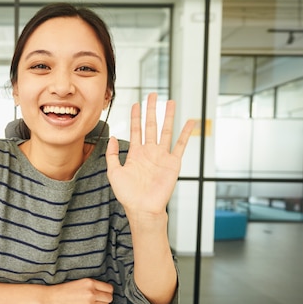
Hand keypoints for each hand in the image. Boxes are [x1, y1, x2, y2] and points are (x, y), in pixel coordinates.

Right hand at [40, 278, 113, 303]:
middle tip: (99, 298)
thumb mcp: (79, 282)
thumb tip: (103, 291)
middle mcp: (91, 293)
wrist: (51, 299)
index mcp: (90, 283)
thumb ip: (92, 285)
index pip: (109, 288)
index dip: (107, 291)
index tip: (104, 292)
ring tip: (92, 303)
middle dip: (105, 298)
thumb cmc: (62, 291)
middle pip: (109, 298)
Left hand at [105, 93, 194, 216]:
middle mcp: (149, 152)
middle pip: (151, 125)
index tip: (136, 103)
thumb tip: (112, 137)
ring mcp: (161, 156)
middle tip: (152, 94)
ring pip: (166, 131)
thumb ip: (112, 154)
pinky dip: (185, 133)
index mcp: (135, 153)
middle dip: (151, 110)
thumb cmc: (128, 194)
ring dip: (168, 116)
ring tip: (170, 102)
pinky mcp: (173, 163)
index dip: (135, 116)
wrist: (142, 208)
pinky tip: (190, 122)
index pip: (136, 129)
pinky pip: (180, 145)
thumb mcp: (114, 172)